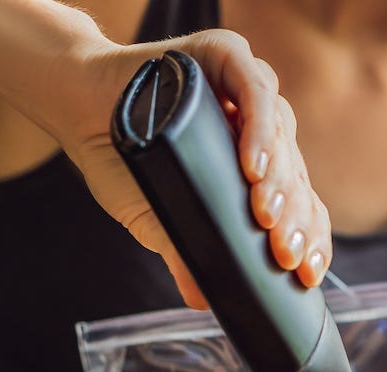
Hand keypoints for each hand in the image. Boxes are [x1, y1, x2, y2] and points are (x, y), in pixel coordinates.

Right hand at [46, 30, 331, 307]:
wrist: (76, 107)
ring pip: (284, 140)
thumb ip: (183, 253)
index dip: (310, 240)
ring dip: (279, 182)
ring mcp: (249, 93)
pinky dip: (258, 131)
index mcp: (261, 172)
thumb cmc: (123, 161)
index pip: (302, 207)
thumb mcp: (157, 218)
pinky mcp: (227, 57)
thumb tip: (200, 299)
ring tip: (266, 215)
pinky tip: (253, 167)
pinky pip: (256, 93)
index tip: (306, 274)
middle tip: (284, 253)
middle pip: (297, 178)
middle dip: (294, 221)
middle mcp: (263, 131)